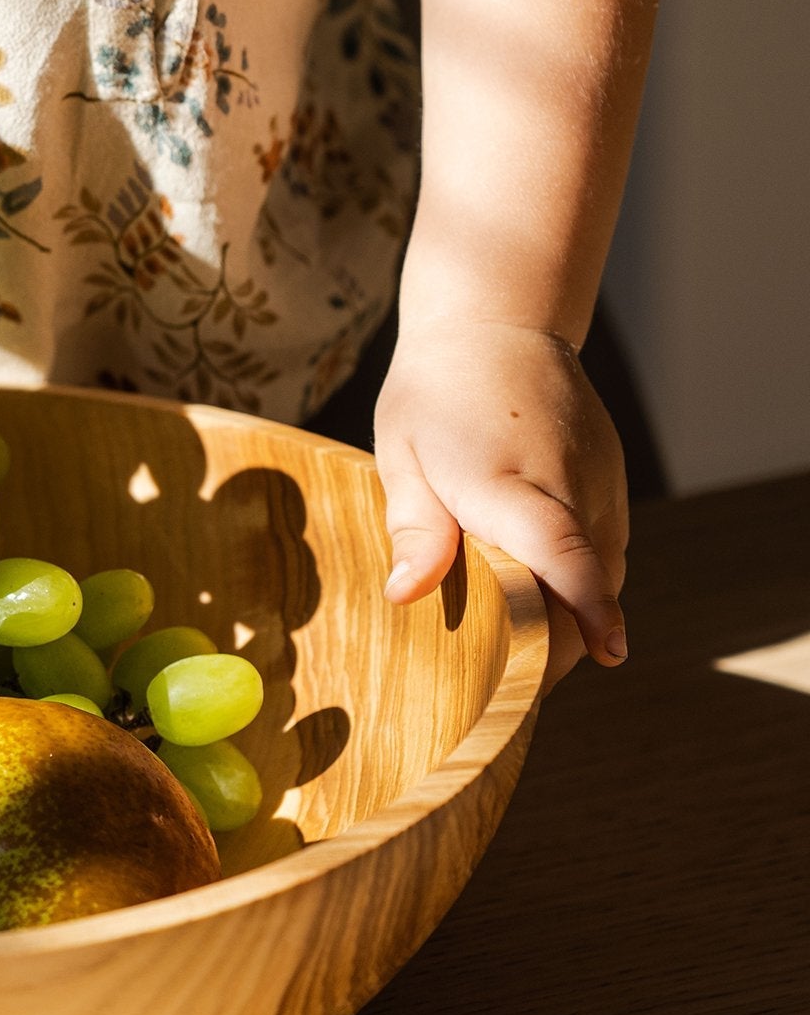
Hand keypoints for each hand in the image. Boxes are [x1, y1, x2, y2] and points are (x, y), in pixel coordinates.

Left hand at [373, 319, 628, 686]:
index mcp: (508, 480)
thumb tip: (406, 595)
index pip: (563, 554)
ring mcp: (600, 479)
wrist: (496, 324)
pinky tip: (546, 599)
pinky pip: (607, 545)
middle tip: (516, 689)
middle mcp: (569, 482)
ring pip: (606, 569)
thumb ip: (415, 529)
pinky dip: (586, 580)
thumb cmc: (435, 394)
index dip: (587, 609)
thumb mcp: (403, 454)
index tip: (607, 656)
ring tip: (526, 654)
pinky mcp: (612, 478)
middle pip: (589, 583)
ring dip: (577, 614)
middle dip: (564, 642)